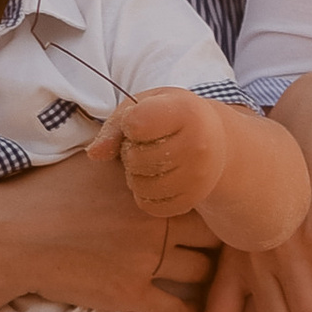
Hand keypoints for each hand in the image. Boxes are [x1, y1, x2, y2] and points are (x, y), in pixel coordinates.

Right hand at [0, 148, 214, 311]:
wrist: (14, 235)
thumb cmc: (49, 192)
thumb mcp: (94, 161)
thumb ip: (130, 153)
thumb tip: (154, 137)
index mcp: (149, 187)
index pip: (206, 194)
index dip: (214, 203)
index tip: (217, 208)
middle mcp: (154, 221)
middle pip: (213, 235)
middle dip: (217, 240)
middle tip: (217, 244)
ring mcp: (145, 260)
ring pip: (201, 272)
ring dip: (204, 275)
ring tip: (203, 273)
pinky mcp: (129, 293)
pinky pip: (176, 309)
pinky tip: (189, 310)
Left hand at [90, 87, 230, 221]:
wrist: (216, 142)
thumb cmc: (172, 118)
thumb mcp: (147, 105)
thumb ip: (116, 125)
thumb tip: (94, 154)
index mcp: (187, 112)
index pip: (135, 124)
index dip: (129, 124)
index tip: (141, 121)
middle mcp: (198, 146)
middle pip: (135, 158)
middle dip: (130, 152)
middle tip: (145, 144)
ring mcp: (198, 177)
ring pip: (139, 185)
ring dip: (134, 175)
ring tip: (149, 161)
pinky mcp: (193, 201)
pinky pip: (149, 205)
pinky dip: (145, 194)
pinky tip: (156, 178)